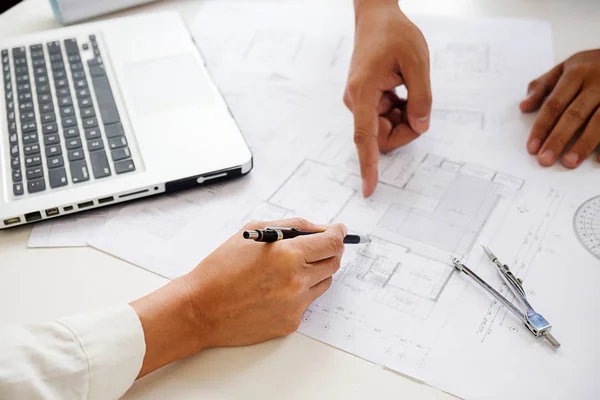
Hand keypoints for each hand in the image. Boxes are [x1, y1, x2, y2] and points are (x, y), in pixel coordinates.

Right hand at [131, 218, 345, 376]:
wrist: (201, 307)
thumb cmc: (222, 267)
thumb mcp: (255, 232)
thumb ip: (293, 226)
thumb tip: (320, 229)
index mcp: (288, 255)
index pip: (332, 242)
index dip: (339, 233)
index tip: (340, 230)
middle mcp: (297, 281)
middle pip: (334, 263)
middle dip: (331, 251)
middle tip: (320, 246)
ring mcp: (296, 305)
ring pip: (324, 283)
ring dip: (316, 272)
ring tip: (290, 269)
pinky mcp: (291, 323)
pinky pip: (307, 303)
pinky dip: (299, 292)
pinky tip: (275, 290)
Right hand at [345, 0, 430, 196]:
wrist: (376, 18)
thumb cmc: (394, 34)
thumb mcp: (417, 61)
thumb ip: (421, 97)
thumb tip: (420, 126)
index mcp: (363, 91)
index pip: (365, 137)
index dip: (368, 165)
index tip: (369, 188)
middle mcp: (356, 100)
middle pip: (381, 137)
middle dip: (404, 129)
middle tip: (419, 105)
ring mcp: (359, 101)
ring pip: (384, 128)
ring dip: (403, 117)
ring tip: (407, 88)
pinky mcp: (365, 100)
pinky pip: (383, 118)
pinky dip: (398, 110)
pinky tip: (401, 88)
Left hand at [520, 49, 599, 167]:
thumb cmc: (592, 65)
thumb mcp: (566, 66)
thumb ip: (543, 86)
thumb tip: (524, 106)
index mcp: (577, 72)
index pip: (554, 104)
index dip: (542, 127)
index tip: (532, 148)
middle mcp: (597, 82)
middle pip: (574, 114)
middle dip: (558, 139)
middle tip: (545, 160)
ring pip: (599, 121)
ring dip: (584, 144)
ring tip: (569, 162)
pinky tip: (599, 161)